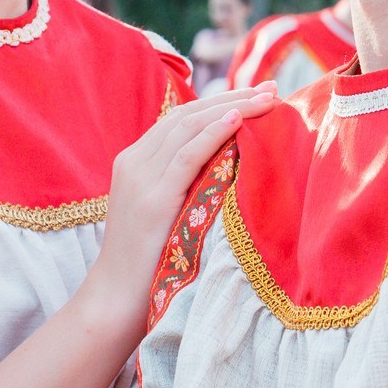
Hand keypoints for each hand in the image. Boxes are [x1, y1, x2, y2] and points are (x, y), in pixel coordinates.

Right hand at [86, 85, 278, 326]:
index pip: (181, 118)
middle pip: (187, 114)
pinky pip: (186, 155)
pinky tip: (238, 120)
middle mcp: (134, 162)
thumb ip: (185, 184)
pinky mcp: (151, 199)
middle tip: (271, 89)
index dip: (220, 102)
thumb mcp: (164, 211)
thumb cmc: (148, 262)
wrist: (116, 298)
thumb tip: (231, 166)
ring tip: (267, 99)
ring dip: (233, 108)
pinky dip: (213, 133)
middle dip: (232, 97)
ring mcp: (140, 178)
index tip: (257, 95)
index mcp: (135, 161)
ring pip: (189, 126)